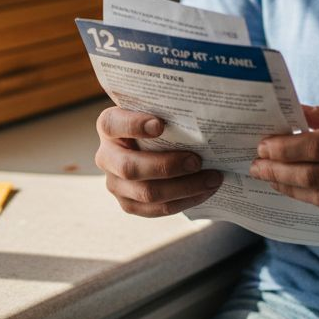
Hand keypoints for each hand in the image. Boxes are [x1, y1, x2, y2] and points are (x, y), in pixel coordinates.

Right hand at [94, 106, 223, 216]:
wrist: (154, 146)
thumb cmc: (160, 122)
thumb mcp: (157, 111)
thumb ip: (168, 109)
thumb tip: (204, 109)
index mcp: (109, 126)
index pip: (113, 124)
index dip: (134, 125)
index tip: (160, 125)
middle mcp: (106, 156)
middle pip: (130, 168)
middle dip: (167, 166)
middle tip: (197, 161)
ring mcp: (115, 184)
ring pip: (146, 193)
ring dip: (184, 188)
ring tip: (212, 178)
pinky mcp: (129, 204)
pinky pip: (156, 209)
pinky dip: (185, 201)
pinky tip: (205, 191)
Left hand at [248, 96, 318, 226]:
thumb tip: (296, 115)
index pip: (318, 146)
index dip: (284, 147)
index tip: (263, 144)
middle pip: (314, 176)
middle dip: (277, 171)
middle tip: (256, 165)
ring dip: (290, 189)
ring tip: (271, 179)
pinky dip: (316, 200)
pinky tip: (300, 190)